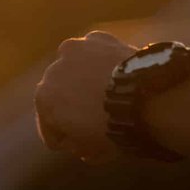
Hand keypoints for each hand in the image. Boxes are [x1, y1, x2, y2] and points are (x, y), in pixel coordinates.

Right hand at [35, 30, 136, 163]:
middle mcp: (52, 70)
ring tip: (105, 91)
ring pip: (74, 69)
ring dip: (82, 78)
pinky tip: (115, 72)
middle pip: (59, 94)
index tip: (80, 144)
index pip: (49, 127)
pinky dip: (101, 61)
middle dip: (71, 105)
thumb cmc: (114, 127)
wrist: (145, 95)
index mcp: (44, 99)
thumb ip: (76, 146)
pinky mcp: (98, 38)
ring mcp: (74, 49)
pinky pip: (94, 54)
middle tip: (92, 116)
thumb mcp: (91, 152)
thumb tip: (78, 144)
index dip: (64, 138)